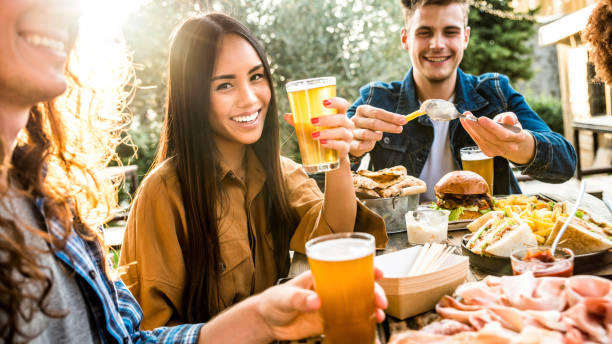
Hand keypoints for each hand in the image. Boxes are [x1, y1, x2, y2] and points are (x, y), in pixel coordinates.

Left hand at [257, 269, 387, 340]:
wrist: (267, 322)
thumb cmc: (273, 301)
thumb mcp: (284, 297)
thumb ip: (299, 299)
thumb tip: (316, 301)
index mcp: (322, 275)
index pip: (347, 266)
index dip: (366, 267)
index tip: (378, 272)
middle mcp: (330, 288)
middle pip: (359, 286)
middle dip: (374, 291)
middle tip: (381, 302)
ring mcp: (332, 304)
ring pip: (358, 303)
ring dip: (372, 307)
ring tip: (380, 316)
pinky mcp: (330, 320)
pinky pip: (350, 320)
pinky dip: (362, 323)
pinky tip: (371, 327)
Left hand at [283, 97, 353, 159]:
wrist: (331, 156)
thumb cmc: (323, 135)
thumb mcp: (314, 127)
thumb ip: (302, 122)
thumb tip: (287, 116)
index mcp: (340, 115)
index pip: (343, 104)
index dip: (336, 102)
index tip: (324, 102)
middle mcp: (346, 125)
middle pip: (341, 118)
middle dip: (327, 119)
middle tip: (312, 121)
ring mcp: (348, 137)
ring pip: (341, 132)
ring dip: (327, 133)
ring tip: (314, 135)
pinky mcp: (346, 149)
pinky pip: (342, 145)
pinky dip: (332, 144)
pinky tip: (323, 143)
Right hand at [349, 104, 405, 156]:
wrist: (352, 139)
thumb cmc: (368, 127)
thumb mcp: (376, 120)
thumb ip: (387, 119)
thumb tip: (404, 119)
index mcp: (362, 110)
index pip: (377, 112)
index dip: (391, 117)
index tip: (404, 120)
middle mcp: (355, 119)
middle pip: (374, 122)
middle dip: (389, 126)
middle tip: (400, 129)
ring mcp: (351, 131)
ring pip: (366, 134)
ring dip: (377, 136)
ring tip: (380, 136)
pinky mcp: (350, 143)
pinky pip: (361, 145)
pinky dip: (369, 145)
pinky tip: (370, 144)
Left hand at [460, 111, 534, 164]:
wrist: (510, 140)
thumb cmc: (510, 126)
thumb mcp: (513, 119)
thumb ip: (510, 118)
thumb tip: (508, 117)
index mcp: (518, 137)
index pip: (503, 133)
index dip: (491, 127)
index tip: (481, 118)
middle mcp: (509, 147)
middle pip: (490, 137)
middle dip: (477, 126)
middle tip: (467, 116)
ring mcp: (498, 151)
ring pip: (482, 140)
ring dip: (471, 128)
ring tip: (465, 117)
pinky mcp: (489, 152)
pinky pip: (478, 141)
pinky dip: (470, 131)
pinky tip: (465, 122)